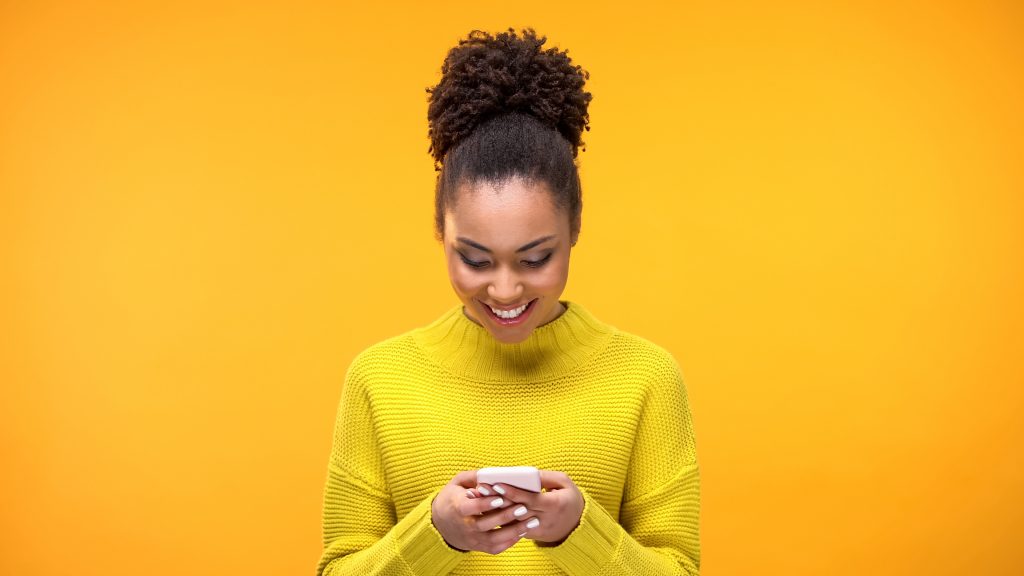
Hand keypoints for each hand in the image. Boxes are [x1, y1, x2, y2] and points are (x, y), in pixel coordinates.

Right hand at [430, 469, 529, 554]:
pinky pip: (495, 548)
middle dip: (505, 517)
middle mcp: (464, 526)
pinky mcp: (478, 547)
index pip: (470, 508)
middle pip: (484, 525)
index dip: (485, 504)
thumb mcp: (457, 483)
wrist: (440, 523)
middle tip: (523, 508)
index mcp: (457, 508)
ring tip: (530, 522)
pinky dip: (510, 542)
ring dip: (513, 532)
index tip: (500, 498)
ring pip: (493, 540)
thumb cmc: (452, 498)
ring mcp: (472, 539)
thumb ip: (473, 477)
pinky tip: (523, 532)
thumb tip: (490, 472)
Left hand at [468, 469, 583, 545]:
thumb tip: (526, 473)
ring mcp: (535, 530)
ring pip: (510, 521)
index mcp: (553, 505)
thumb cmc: (568, 498)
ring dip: (491, 509)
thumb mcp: (564, 483)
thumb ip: (546, 477)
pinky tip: (481, 507)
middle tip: (479, 489)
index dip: (513, 492)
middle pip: (516, 511)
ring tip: (476, 497)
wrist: (575, 525)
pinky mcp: (529, 535)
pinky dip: (496, 517)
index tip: (497, 484)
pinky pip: (510, 527)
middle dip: (496, 500)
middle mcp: (543, 520)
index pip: (530, 499)